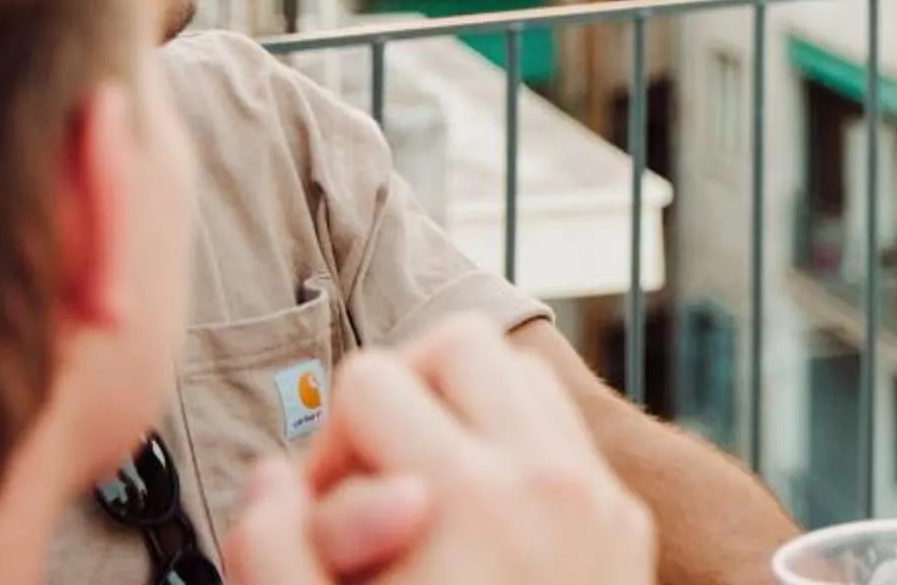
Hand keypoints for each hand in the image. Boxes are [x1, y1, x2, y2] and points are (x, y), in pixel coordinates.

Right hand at [225, 319, 655, 584]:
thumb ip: (273, 551)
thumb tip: (271, 473)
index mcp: (464, 495)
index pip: (371, 380)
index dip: (325, 447)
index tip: (325, 520)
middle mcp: (546, 478)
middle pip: (457, 345)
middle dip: (400, 399)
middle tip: (372, 486)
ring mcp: (598, 496)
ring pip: (521, 376)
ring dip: (461, 413)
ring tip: (421, 501)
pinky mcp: (625, 524)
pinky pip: (565, 434)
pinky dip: (516, 447)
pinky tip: (476, 525)